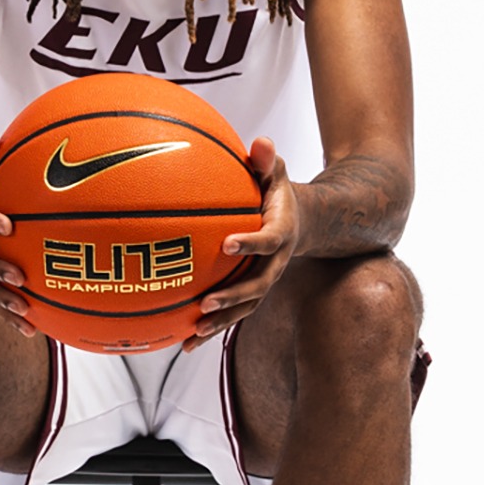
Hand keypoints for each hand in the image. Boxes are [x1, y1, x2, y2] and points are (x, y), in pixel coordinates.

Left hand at [184, 136, 297, 351]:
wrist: (298, 222)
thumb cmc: (276, 191)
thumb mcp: (275, 172)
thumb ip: (266, 160)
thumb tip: (260, 141)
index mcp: (281, 233)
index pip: (268, 241)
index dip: (250, 243)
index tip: (227, 244)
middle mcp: (275, 263)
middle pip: (257, 286)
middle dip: (233, 297)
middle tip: (206, 302)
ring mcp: (264, 281)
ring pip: (245, 308)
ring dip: (221, 323)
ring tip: (194, 332)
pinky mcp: (251, 293)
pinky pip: (233, 314)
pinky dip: (211, 330)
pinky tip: (184, 343)